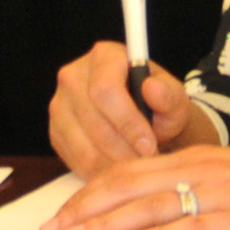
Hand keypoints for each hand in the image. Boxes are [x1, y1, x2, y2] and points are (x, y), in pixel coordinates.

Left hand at [43, 142, 229, 229]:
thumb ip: (194, 189)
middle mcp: (202, 170)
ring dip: (110, 224)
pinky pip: (196, 226)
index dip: (90, 194)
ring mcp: (223, 193)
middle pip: (129, 186)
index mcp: (196, 159)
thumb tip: (150, 215)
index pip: (128, 171)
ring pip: (153, 205)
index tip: (60, 216)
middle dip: (85, 210)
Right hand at [48, 41, 205, 176]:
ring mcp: (59, 105)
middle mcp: (73, 76)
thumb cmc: (159, 106)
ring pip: (83, 147)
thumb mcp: (174, 99)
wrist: (143, 120)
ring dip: (114, 166)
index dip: (128, 123)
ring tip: (137, 170)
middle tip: (147, 165)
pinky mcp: (56, 132)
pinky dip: (100, 173)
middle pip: (93, 122)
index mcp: (103, 56)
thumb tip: (152, 89)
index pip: (105, 90)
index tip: (149, 146)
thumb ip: (168, 95)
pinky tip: (120, 172)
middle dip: (124, 151)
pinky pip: (75, 161)